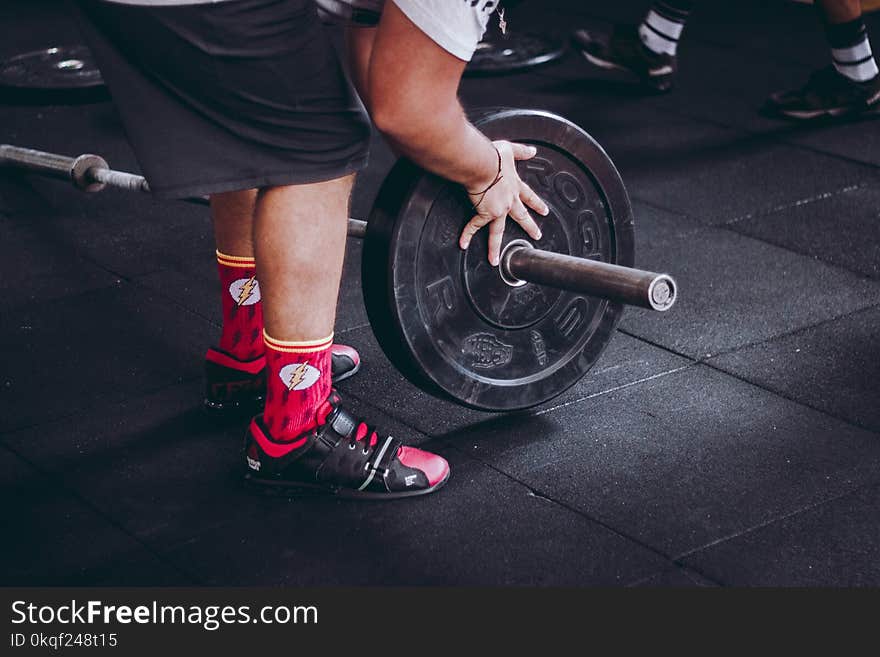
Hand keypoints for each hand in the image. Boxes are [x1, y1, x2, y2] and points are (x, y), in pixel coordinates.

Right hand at [460, 140, 549, 265]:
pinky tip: (463, 244)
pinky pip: (474, 226)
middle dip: (529, 227)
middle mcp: (509, 201)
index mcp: (514, 186)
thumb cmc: (493, 156)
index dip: (537, 204)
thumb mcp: (510, 150)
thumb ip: (522, 151)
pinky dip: (467, 234)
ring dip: (496, 246)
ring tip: (496, 260)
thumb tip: (532, 150)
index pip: (529, 196)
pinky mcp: (484, 213)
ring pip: (497, 231)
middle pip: (521, 216)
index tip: (545, 211)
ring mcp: (497, 209)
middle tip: (536, 236)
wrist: (483, 165)